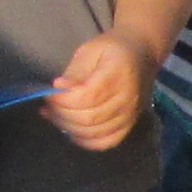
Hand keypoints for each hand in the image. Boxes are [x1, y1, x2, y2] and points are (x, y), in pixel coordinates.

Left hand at [43, 32, 151, 151]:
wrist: (142, 53)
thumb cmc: (112, 48)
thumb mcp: (90, 51)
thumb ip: (74, 73)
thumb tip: (58, 90)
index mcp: (118, 74)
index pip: (86, 97)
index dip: (62, 99)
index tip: (49, 92)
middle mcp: (127, 99)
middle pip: (88, 118)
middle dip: (61, 113)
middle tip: (49, 104)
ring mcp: (130, 115)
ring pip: (93, 133)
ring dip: (68, 127)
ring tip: (56, 114)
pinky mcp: (129, 125)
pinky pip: (105, 142)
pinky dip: (85, 140)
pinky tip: (73, 129)